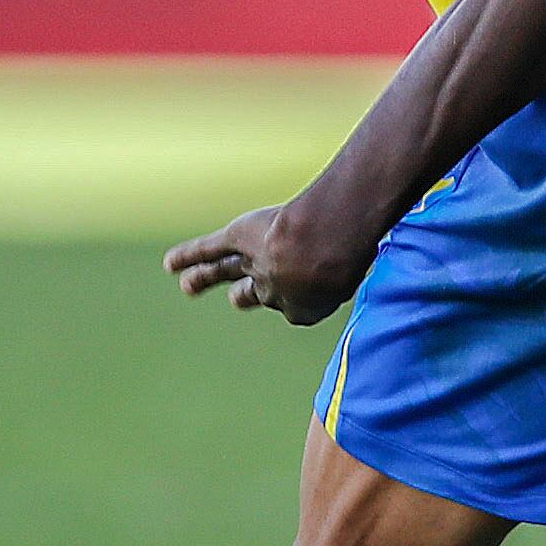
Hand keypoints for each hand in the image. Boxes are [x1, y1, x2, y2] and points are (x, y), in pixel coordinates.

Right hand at [163, 200, 377, 325]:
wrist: (325, 245)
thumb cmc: (354, 254)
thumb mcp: (367, 264)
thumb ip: (362, 259)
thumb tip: (376, 238)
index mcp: (309, 306)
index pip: (296, 307)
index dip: (302, 294)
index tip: (314, 282)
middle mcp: (276, 292)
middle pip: (256, 295)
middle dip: (248, 295)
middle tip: (237, 298)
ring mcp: (255, 266)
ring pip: (224, 274)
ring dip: (204, 279)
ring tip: (188, 286)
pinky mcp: (240, 240)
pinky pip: (209, 250)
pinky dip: (189, 256)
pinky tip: (170, 264)